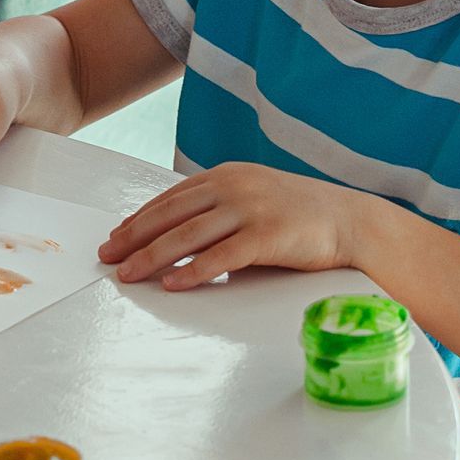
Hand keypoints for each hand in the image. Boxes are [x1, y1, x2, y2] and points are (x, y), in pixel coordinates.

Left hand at [100, 163, 358, 289]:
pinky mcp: (269, 235)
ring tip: (128, 274)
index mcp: (225, 175)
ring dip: (153, 256)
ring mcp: (251, 209)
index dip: (139, 219)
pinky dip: (194, 271)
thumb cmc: (298, 216)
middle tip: (108, 257)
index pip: (170, 198)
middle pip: (171, 215)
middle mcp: (234, 187)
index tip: (115, 237)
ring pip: (189, 235)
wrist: (351, 221)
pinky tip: (173, 284)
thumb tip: (172, 237)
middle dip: (134, 237)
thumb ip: (216, 211)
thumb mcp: (251, 200)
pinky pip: (222, 256)